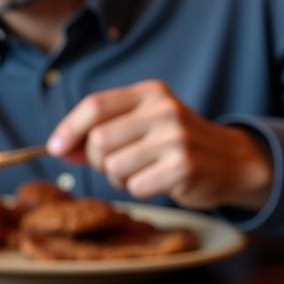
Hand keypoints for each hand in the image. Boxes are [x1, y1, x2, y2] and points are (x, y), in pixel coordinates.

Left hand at [46, 80, 272, 211]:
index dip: (68, 129)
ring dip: (119, 178)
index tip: (54, 148)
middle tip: (116, 164)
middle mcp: (163, 110)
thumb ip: (99, 132)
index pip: (95, 106)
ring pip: (114, 166)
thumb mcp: (139, 125)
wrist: (228, 161)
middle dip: (97, 160)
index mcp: (149, 93)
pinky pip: (135, 186)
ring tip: (141, 171)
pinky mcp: (183, 167)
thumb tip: (58, 148)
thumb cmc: (171, 143)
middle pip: (99, 140)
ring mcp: (175, 138)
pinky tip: (158, 180)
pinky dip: (139, 189)